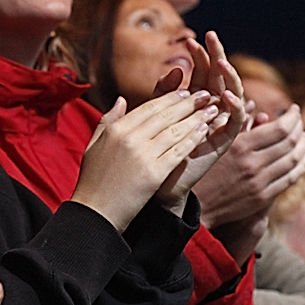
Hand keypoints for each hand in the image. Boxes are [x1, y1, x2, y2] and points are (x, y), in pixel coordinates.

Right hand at [73, 91, 216, 227]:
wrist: (95, 213)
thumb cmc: (93, 180)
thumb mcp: (94, 144)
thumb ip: (108, 120)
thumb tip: (122, 99)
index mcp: (116, 129)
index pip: (148, 107)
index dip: (169, 97)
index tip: (184, 91)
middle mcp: (129, 138)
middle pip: (165, 115)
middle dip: (188, 103)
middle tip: (205, 94)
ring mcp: (142, 155)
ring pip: (175, 130)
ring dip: (196, 118)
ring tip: (212, 110)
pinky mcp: (154, 173)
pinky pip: (178, 151)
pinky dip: (193, 138)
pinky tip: (204, 131)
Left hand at [152, 31, 248, 205]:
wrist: (155, 184)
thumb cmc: (151, 150)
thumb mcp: (153, 116)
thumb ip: (162, 94)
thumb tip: (174, 69)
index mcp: (193, 102)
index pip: (202, 72)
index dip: (200, 56)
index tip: (191, 41)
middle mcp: (210, 111)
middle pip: (220, 79)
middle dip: (217, 57)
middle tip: (212, 37)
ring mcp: (219, 126)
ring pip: (233, 95)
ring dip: (229, 77)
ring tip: (221, 63)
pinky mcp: (224, 143)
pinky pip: (236, 123)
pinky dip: (234, 108)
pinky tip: (225, 96)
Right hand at [192, 105, 304, 225]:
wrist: (195, 204)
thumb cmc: (199, 165)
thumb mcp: (212, 140)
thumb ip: (234, 121)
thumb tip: (252, 103)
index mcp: (240, 147)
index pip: (280, 128)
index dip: (292, 117)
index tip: (294, 108)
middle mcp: (253, 165)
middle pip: (290, 143)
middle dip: (299, 127)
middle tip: (299, 120)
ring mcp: (260, 183)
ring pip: (294, 160)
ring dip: (303, 145)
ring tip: (304, 135)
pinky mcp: (263, 197)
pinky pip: (290, 178)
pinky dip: (303, 165)